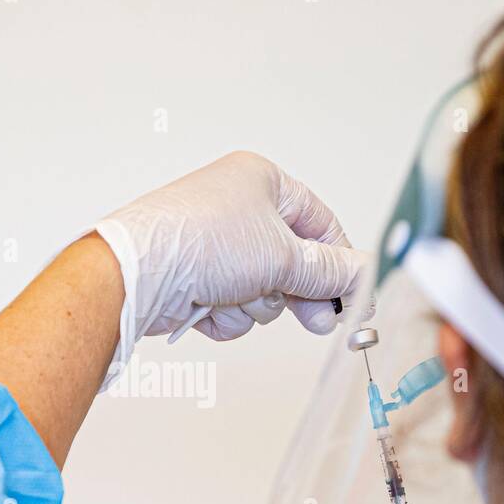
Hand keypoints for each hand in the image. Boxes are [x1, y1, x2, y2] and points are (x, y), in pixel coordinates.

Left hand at [94, 151, 370, 351]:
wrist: (139, 272)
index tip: (358, 296)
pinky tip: (209, 307)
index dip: (341, 262)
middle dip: (298, 293)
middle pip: (292, 260)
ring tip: (234, 296)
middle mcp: (237, 208)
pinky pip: (232, 304)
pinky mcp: (195, 278)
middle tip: (318, 322)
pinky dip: (226, 313)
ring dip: (254, 303)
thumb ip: (331, 271)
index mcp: (261, 181)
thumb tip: (364, 276)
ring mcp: (214, 245)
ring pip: (262, 288)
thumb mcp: (284, 256)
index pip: (319, 222)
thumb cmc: (201, 242)